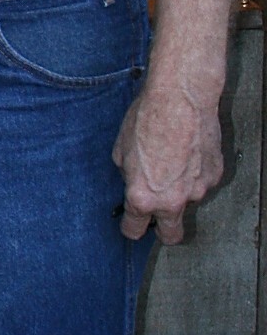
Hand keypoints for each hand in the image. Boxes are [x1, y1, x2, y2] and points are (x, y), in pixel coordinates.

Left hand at [113, 73, 225, 242]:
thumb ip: (128, 176)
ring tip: (173, 160)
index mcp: (142, 197)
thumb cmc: (148, 119)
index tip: (132, 225)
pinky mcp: (214, 176)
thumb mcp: (121, 150)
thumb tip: (133, 182)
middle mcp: (171, 200)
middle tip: (158, 222)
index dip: (130, 228)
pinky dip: (195, 173)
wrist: (180, 99)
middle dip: (163, 232)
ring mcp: (197, 190)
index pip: (134, 229)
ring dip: (180, 190)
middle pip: (171, 235)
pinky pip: (202, 182)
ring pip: (187, 202)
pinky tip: (188, 152)